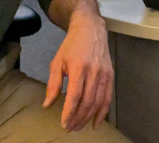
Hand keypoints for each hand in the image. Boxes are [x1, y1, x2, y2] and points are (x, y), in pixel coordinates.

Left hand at [43, 7, 113, 130]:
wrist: (90, 29)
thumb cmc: (72, 45)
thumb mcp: (57, 61)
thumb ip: (53, 84)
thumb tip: (47, 104)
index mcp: (78, 67)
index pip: (74, 95)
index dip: (69, 112)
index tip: (64, 124)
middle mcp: (93, 71)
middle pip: (87, 101)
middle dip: (78, 118)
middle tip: (70, 128)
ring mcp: (104, 74)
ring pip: (98, 102)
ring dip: (88, 118)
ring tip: (79, 127)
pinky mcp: (110, 75)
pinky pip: (108, 98)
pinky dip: (103, 113)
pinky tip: (96, 123)